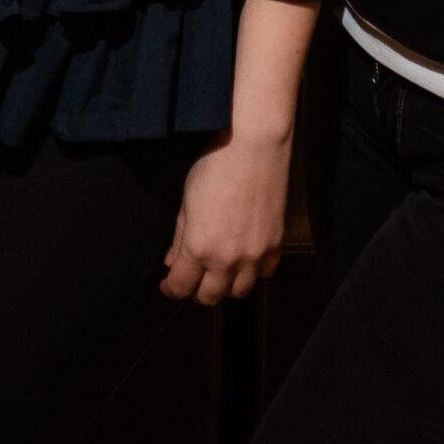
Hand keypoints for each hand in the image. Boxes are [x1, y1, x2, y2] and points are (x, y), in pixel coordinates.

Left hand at [161, 130, 290, 306]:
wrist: (254, 147)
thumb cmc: (216, 165)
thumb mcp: (187, 200)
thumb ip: (179, 236)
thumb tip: (172, 260)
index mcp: (198, 246)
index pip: (181, 286)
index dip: (171, 289)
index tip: (168, 285)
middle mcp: (226, 258)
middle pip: (210, 296)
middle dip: (196, 292)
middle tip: (192, 279)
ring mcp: (254, 255)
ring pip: (239, 292)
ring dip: (226, 287)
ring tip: (219, 272)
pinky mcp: (275, 245)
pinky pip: (264, 273)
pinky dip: (253, 272)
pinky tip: (245, 259)